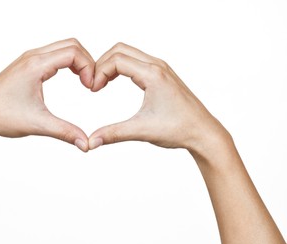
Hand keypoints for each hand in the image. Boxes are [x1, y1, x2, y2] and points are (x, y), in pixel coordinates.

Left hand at [0, 38, 94, 151]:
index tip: (91, 88)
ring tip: (84, 82)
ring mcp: (28, 59)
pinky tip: (72, 78)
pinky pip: (53, 54)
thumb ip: (65, 132)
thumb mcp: (38, 124)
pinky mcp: (26, 65)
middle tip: (91, 83)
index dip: (89, 67)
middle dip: (87, 61)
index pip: (73, 52)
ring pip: (62, 47)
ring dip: (78, 61)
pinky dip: (68, 62)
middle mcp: (32, 57)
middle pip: (71, 45)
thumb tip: (86, 144)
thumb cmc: (1, 117)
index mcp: (35, 66)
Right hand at [88, 43, 229, 153]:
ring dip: (111, 64)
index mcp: (153, 75)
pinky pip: (136, 60)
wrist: (203, 133)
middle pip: (120, 50)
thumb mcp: (142, 131)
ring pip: (128, 53)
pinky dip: (121, 67)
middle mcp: (157, 66)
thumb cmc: (179, 129)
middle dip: (101, 64)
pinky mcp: (162, 74)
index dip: (99, 72)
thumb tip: (91, 142)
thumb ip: (113, 134)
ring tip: (101, 84)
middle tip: (93, 84)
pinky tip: (115, 82)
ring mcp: (161, 68)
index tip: (92, 90)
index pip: (117, 60)